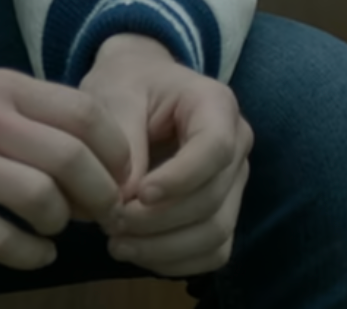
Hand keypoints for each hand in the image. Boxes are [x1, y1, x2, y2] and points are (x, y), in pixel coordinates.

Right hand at [0, 64, 133, 270]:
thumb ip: (34, 113)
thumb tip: (98, 153)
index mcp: (3, 88)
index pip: (87, 114)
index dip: (116, 152)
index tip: (116, 177)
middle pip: (73, 159)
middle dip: (99, 196)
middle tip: (97, 214)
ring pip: (42, 199)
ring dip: (60, 224)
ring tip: (54, 229)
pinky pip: (1, 240)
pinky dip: (31, 254)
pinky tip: (33, 252)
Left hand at [82, 33, 251, 277]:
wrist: (136, 88)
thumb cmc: (126, 84)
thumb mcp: (115, 95)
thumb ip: (123, 141)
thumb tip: (127, 199)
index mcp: (216, 105)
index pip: (215, 149)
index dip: (180, 179)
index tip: (139, 195)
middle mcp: (236, 145)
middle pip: (213, 199)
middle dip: (159, 221)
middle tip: (110, 223)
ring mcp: (233, 183)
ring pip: (216, 233)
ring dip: (164, 248)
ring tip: (117, 243)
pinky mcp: (222, 211)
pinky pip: (213, 252)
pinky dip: (176, 261)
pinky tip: (138, 253)